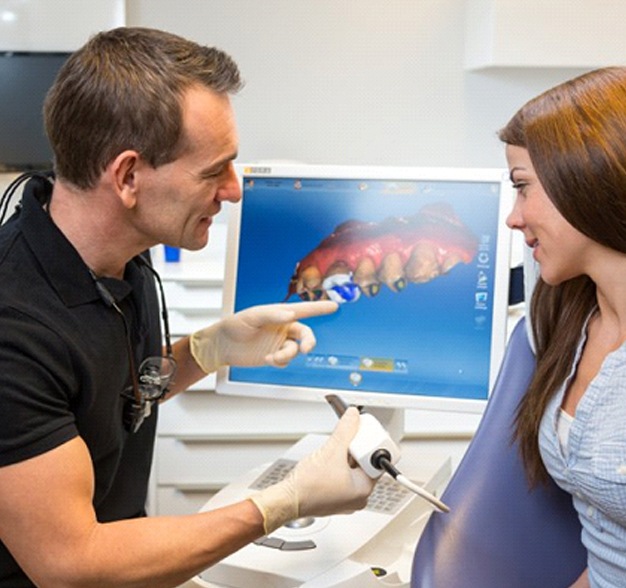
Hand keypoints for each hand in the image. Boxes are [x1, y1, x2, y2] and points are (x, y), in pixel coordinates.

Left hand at [189, 301, 337, 372]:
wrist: (221, 346)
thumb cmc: (234, 325)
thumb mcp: (252, 317)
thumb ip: (272, 315)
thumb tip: (290, 315)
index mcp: (279, 313)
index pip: (304, 310)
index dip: (319, 308)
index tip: (334, 305)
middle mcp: (282, 327)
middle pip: (305, 334)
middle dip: (308, 342)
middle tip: (305, 349)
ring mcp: (279, 342)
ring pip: (295, 350)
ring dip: (286, 355)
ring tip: (272, 358)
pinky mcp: (274, 356)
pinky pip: (286, 361)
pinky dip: (279, 361)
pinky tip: (267, 359)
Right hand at [249, 407, 375, 533]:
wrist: (287, 500)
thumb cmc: (308, 486)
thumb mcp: (331, 450)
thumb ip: (345, 430)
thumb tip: (353, 417)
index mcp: (364, 489)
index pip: (376, 461)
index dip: (368, 444)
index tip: (361, 433)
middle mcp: (358, 497)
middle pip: (364, 464)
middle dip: (355, 449)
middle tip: (347, 440)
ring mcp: (346, 499)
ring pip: (353, 469)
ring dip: (345, 456)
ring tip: (334, 450)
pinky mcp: (335, 498)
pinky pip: (343, 476)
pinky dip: (338, 465)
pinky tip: (328, 460)